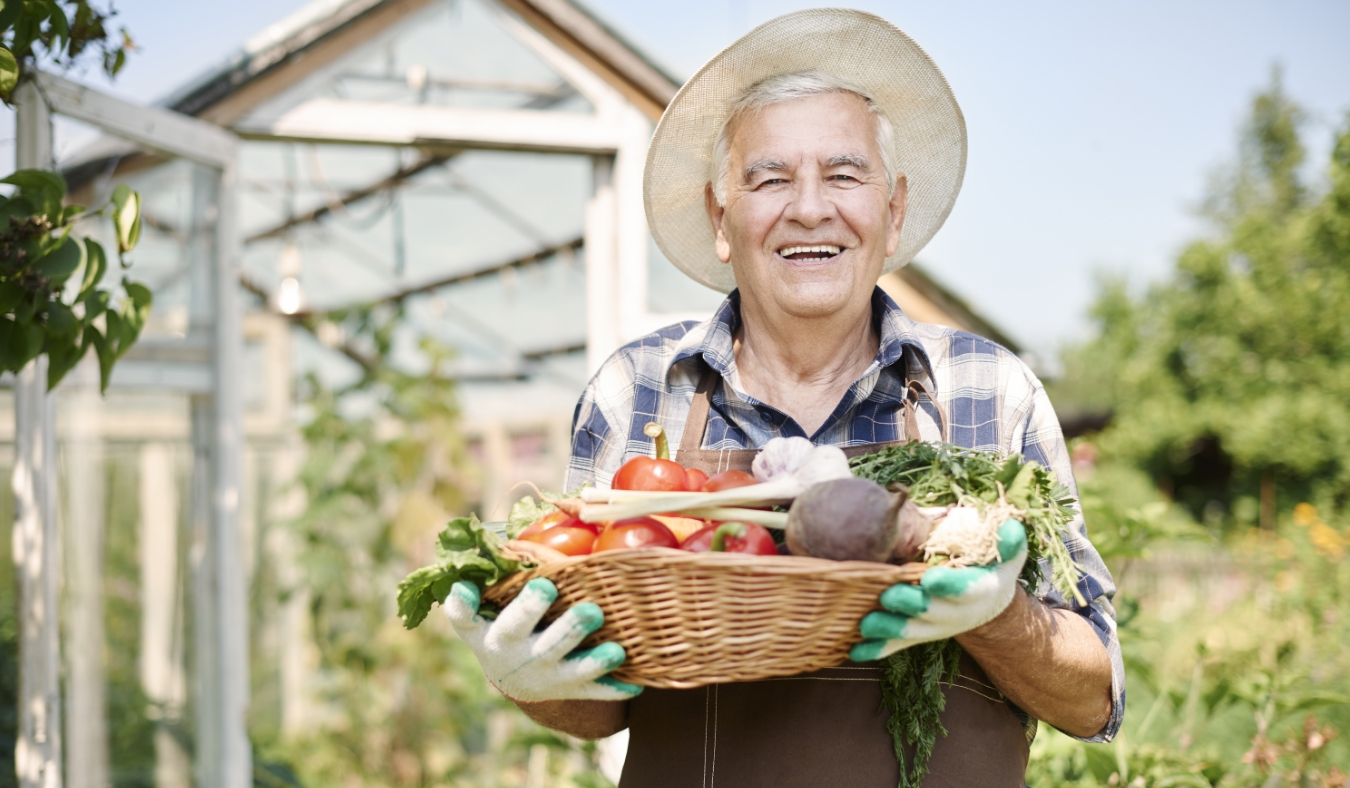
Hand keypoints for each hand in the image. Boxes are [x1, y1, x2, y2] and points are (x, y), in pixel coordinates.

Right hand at [443, 578, 642, 701]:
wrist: (512, 676)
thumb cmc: (499, 625)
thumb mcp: (480, 609)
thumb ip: (478, 581)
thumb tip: (479, 540)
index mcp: (490, 632)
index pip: (469, 620)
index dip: (466, 605)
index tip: (475, 587)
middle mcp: (516, 656)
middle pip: (538, 645)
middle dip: (565, 630)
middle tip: (589, 610)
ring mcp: (546, 676)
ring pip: (573, 671)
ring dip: (595, 662)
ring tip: (617, 650)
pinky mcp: (570, 689)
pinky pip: (595, 691)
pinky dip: (614, 689)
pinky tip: (635, 684)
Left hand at [851, 519, 1027, 661]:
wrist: (986, 604)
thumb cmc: (992, 570)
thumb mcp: (1008, 557)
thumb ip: (1010, 543)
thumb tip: (1009, 528)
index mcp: (978, 591)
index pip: (964, 590)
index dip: (948, 585)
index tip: (930, 578)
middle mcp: (955, 614)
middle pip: (931, 612)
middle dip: (909, 605)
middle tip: (888, 596)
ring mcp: (933, 627)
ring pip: (910, 632)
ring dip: (887, 629)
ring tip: (865, 624)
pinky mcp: (917, 634)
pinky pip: (896, 645)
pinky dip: (876, 650)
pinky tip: (854, 652)